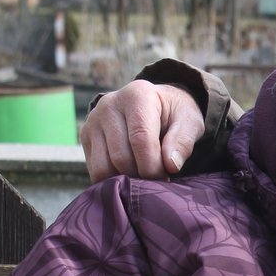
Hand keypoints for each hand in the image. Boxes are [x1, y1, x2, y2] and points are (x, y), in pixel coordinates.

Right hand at [80, 81, 205, 181]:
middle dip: (142, 175)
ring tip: (145, 176)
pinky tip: (131, 174)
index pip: (140, 138)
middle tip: (159, 178)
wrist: (156, 105)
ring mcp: (93, 120)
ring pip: (104, 167)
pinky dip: (113, 179)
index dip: (153, 165)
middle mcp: (109, 104)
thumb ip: (183, 141)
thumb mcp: (190, 122)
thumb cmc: (175, 115)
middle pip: (121, 156)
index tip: (166, 176)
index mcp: (137, 95)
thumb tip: (170, 165)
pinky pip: (95, 170)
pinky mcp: (85, 135)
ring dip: (127, 180)